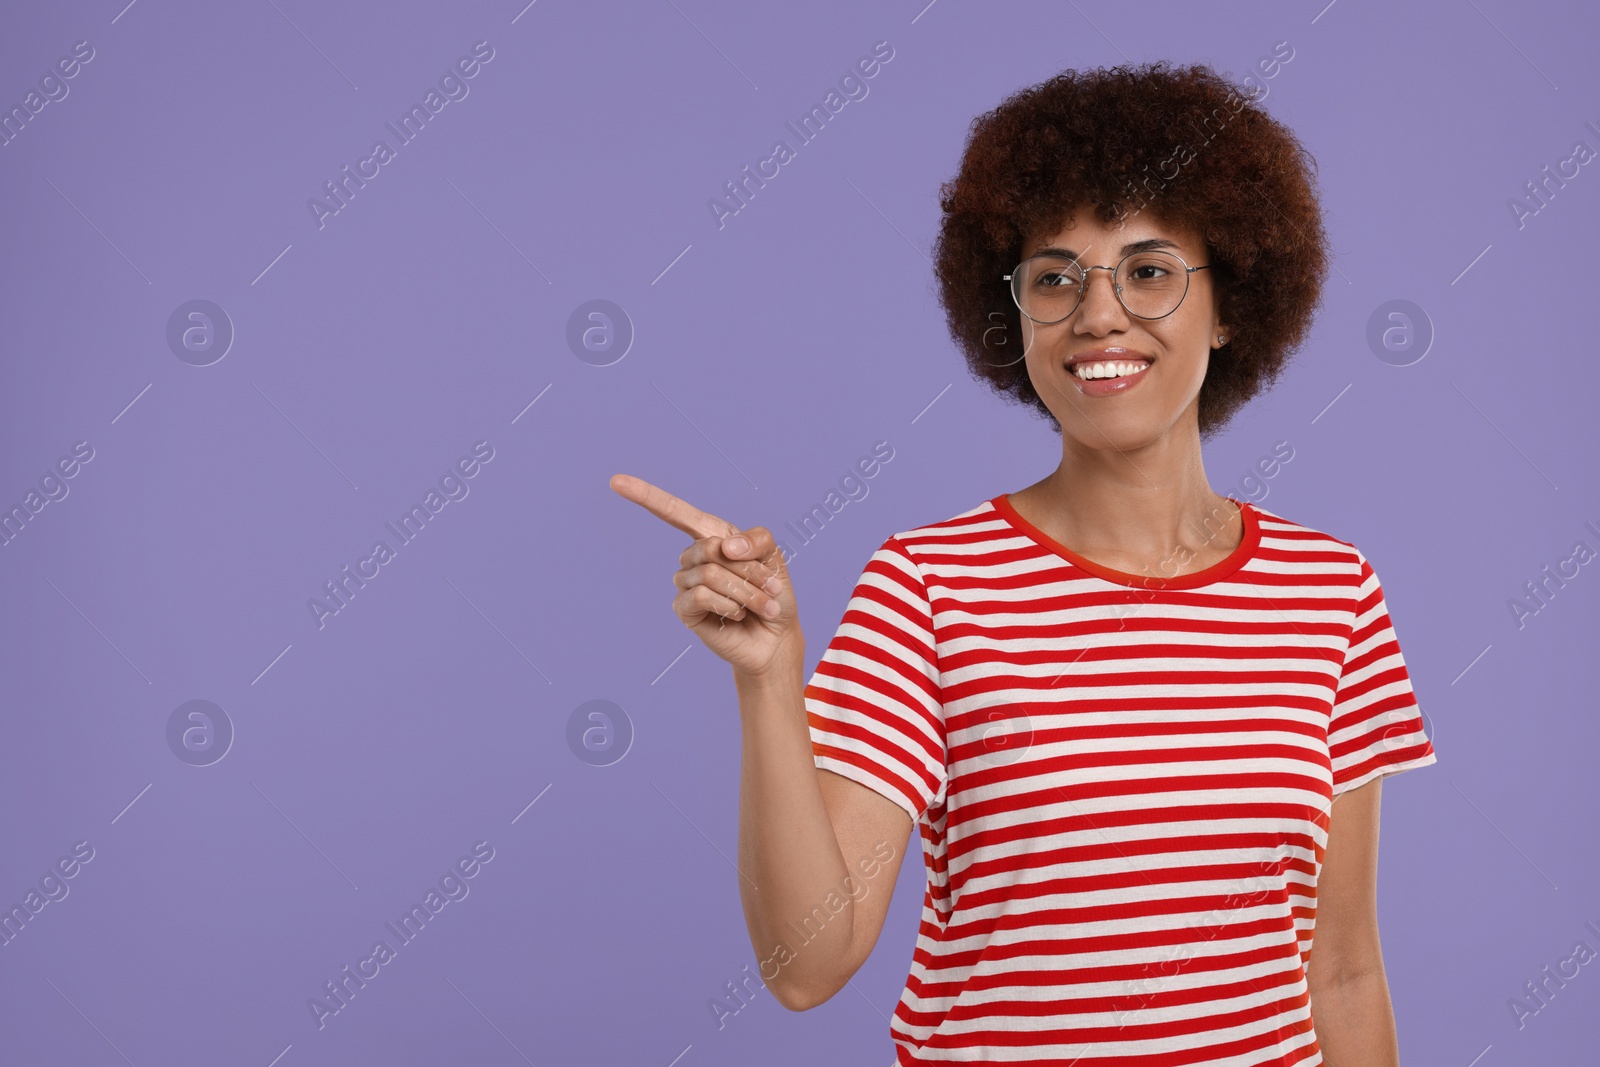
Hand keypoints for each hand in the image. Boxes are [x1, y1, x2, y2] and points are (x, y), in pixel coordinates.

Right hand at [609, 473, 800, 677]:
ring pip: (711, 574)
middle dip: (748, 569)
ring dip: (746, 591)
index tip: (616, 481)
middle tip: (770, 586)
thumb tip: (723, 545)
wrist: (777, 636)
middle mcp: (694, 557)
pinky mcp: (684, 609)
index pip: (674, 512)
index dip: (646, 495)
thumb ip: (755, 539)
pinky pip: (702, 596)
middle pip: (711, 548)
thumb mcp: (773, 556)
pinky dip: (729, 605)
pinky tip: (736, 615)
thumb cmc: (774, 594)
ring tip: (761, 605)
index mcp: (712, 535)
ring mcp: (686, 583)